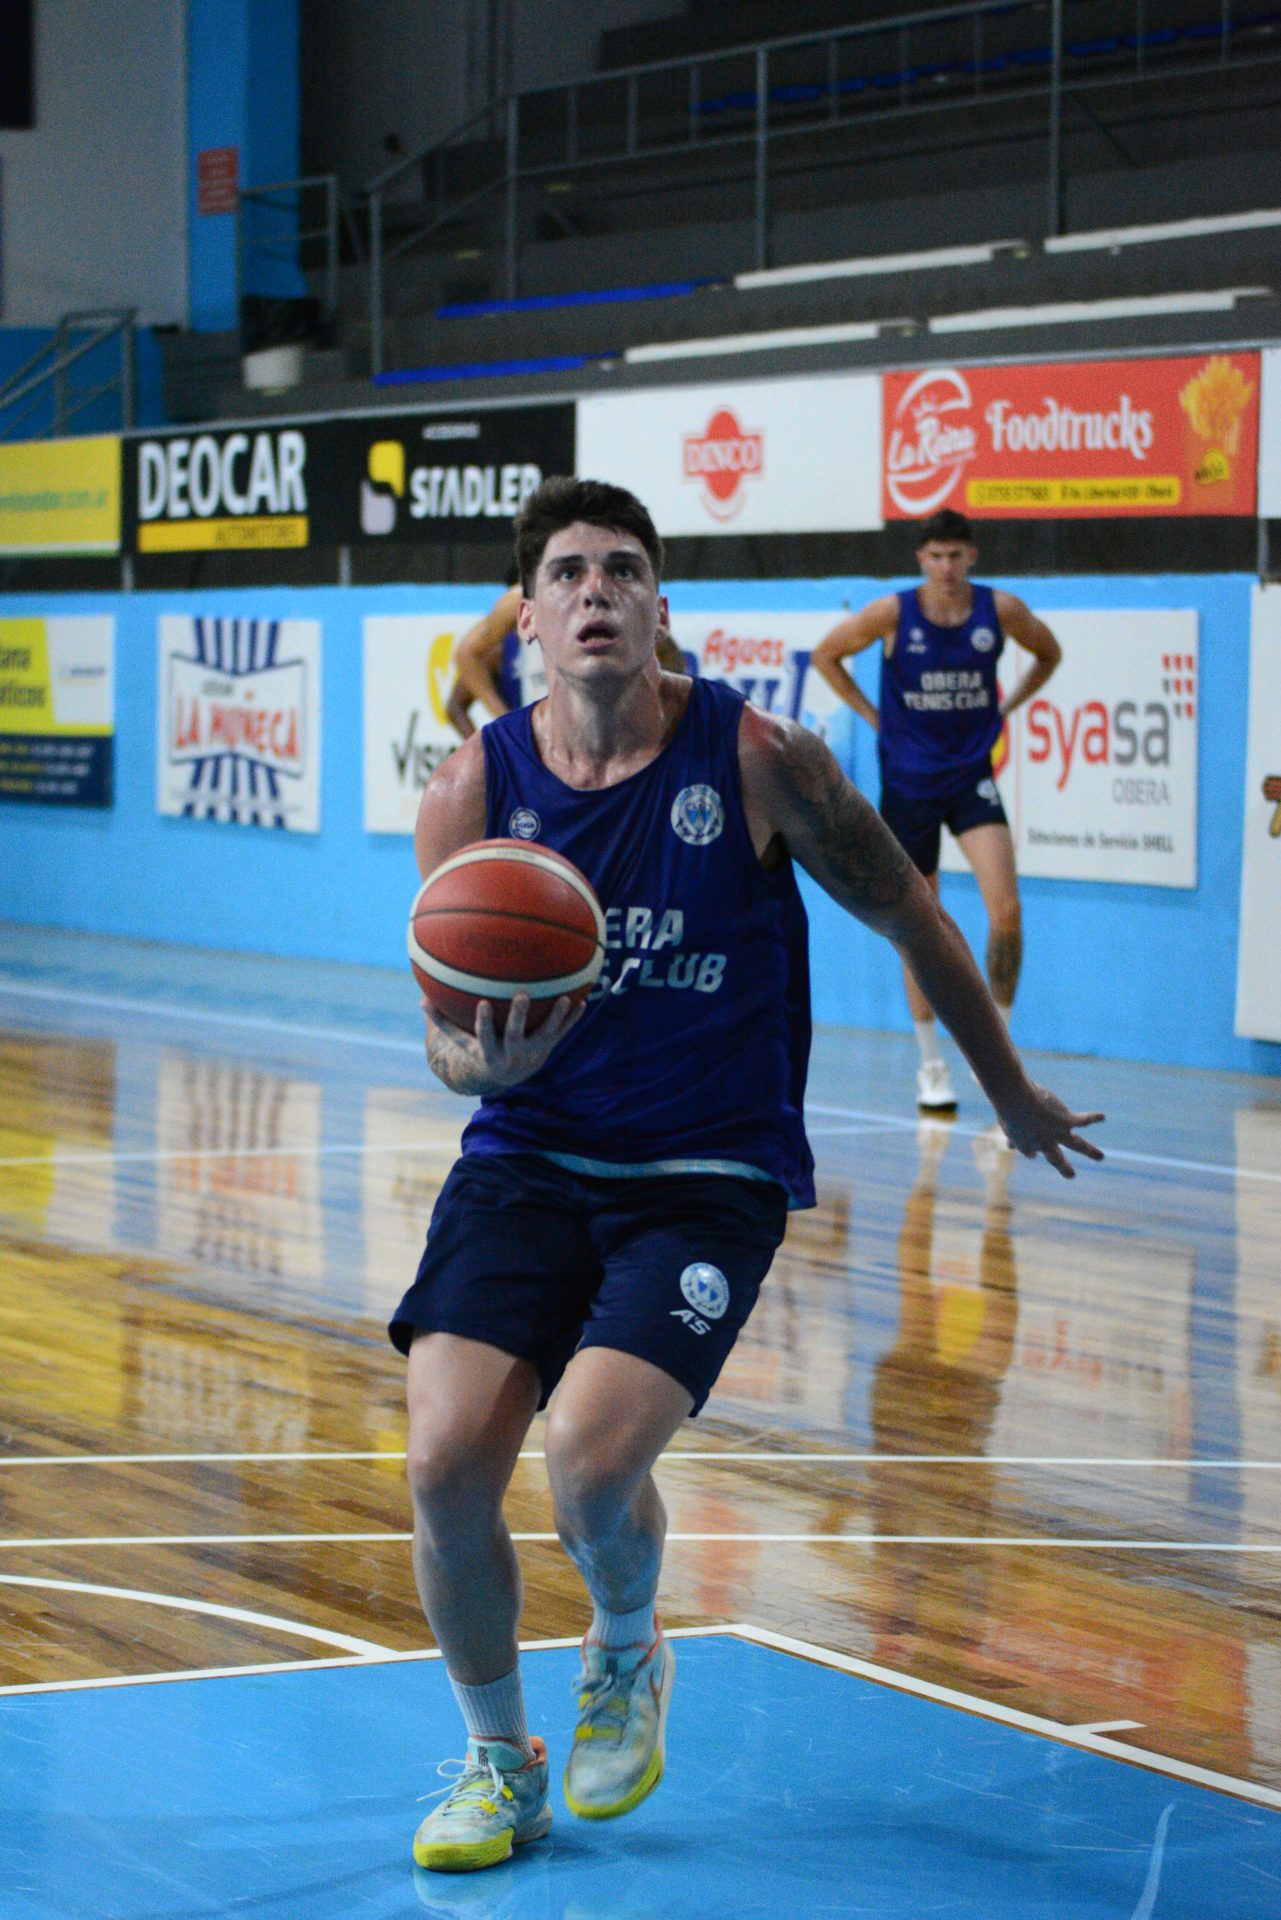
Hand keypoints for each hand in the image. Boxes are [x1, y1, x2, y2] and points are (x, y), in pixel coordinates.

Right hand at [425, 991, 583, 1092]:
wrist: (507, 1074)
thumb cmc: (480, 1050)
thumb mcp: (461, 1041)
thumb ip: (444, 1022)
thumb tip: (420, 999)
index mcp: (490, 1052)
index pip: (485, 1036)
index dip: (484, 1022)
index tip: (482, 1003)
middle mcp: (513, 1054)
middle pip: (516, 1034)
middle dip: (520, 1017)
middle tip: (522, 995)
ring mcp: (533, 1052)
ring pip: (546, 1034)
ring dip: (556, 1017)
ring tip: (564, 998)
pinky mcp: (548, 1048)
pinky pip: (562, 1033)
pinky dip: (572, 1019)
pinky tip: (582, 1001)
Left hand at [995, 1082, 1104, 1178]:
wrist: (1017, 1102)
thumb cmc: (1007, 1109)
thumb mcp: (1005, 1123)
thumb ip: (1010, 1134)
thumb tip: (1009, 1146)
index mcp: (1026, 1145)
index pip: (1031, 1151)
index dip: (1031, 1149)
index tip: (1030, 1151)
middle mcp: (1044, 1143)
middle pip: (1055, 1158)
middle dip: (1064, 1167)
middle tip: (1071, 1175)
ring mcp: (1057, 1133)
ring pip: (1077, 1145)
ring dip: (1090, 1151)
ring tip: (1101, 1157)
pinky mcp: (1067, 1121)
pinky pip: (1084, 1121)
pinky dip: (1093, 1118)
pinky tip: (1102, 1117)